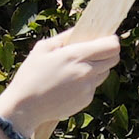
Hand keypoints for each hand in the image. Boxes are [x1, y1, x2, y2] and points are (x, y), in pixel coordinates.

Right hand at [0, 26, 124, 138]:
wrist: (25, 107)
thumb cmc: (31, 75)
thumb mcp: (43, 48)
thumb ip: (64, 37)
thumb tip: (79, 31)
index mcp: (77, 56)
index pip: (112, 46)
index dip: (112, 40)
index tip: (106, 38)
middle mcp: (87, 72)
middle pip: (113, 59)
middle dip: (107, 53)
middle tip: (94, 52)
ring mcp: (88, 88)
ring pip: (104, 73)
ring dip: (97, 68)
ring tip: (76, 68)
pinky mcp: (86, 101)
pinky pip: (93, 87)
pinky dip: (87, 83)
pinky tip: (69, 84)